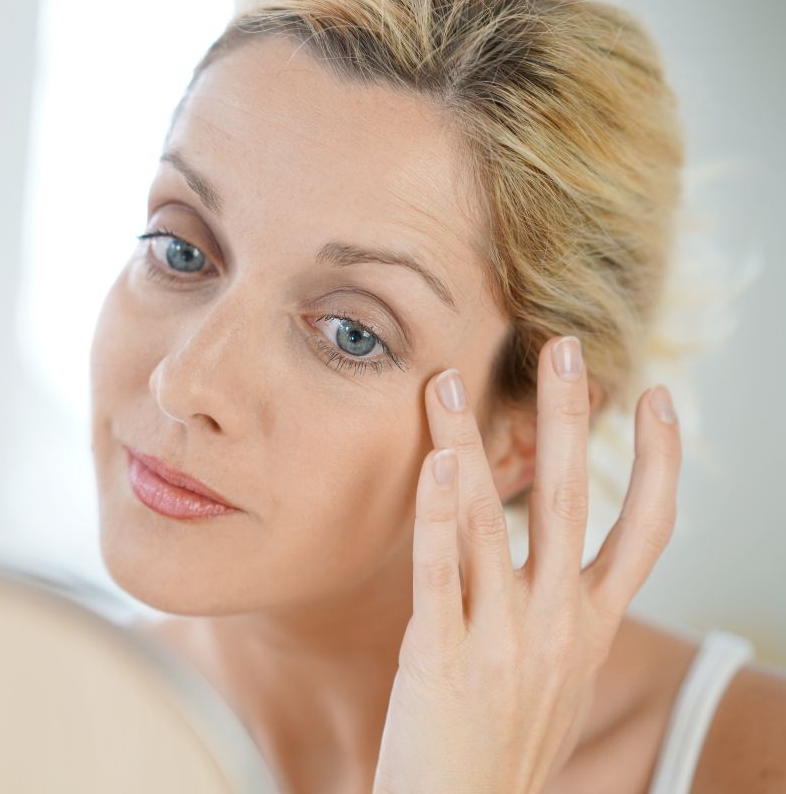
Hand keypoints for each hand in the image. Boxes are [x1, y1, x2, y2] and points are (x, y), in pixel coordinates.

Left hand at [372, 335, 681, 792]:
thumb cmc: (501, 743)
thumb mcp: (552, 673)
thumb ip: (557, 613)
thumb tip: (555, 560)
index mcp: (593, 627)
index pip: (646, 531)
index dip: (657, 460)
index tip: (654, 397)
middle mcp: (559, 626)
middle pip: (575, 502)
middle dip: (568, 418)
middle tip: (560, 346)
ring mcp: (502, 640)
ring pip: (493, 523)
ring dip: (468, 443)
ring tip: (447, 383)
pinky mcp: (441, 657)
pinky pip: (440, 573)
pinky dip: (437, 514)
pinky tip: (433, 464)